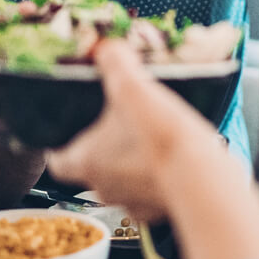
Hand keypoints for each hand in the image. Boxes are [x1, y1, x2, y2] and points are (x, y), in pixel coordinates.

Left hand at [46, 40, 225, 221]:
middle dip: (105, 149)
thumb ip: (115, 62)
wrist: (201, 174)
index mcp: (85, 160)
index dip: (62, 143)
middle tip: (122, 126)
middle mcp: (102, 187)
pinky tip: (172, 160)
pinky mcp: (156, 211)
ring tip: (152, 141)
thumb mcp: (132, 86)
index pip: (57, 160)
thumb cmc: (161, 135)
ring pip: (122, 182)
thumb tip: (107, 47)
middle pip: (91, 168)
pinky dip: (157, 179)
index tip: (73, 129)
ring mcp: (130, 203)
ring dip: (131, 164)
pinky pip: (149, 194)